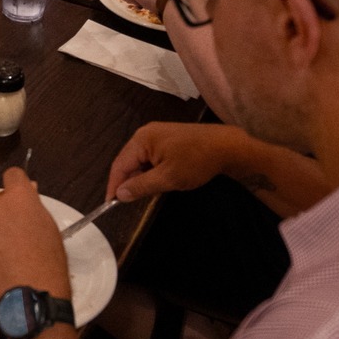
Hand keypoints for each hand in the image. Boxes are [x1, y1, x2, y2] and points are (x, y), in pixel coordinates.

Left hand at [0, 168, 71, 299]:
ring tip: (1, 254)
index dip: (16, 186)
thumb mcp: (49, 227)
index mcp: (19, 196)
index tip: (17, 197)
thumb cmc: (48, 260)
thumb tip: (28, 193)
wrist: (31, 289)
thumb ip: (33, 207)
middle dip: (0, 214)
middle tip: (11, 236)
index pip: (13, 175)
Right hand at [105, 122, 238, 202]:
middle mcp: (146, 133)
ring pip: (140, 161)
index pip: (119, 164)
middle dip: (128, 181)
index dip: (114, 185)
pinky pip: (151, 157)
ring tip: (144, 194)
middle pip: (128, 161)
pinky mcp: (169, 140)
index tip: (110, 204)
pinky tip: (157, 182)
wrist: (228, 146)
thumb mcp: (168, 178)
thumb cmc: (196, 161)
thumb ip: (141, 186)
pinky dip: (151, 171)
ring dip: (141, 177)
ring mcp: (158, 135)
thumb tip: (119, 194)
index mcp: (142, 139)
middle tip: (129, 202)